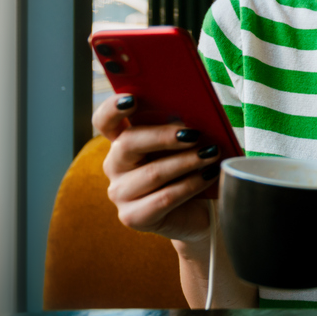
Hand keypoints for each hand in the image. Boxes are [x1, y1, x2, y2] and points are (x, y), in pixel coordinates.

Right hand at [93, 94, 225, 242]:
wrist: (197, 213)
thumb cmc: (188, 170)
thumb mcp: (182, 145)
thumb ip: (178, 127)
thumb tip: (191, 115)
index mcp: (120, 141)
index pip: (104, 120)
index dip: (113, 108)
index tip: (133, 99)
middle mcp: (114, 166)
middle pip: (127, 143)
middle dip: (163, 136)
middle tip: (193, 133)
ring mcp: (120, 193)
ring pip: (152, 173)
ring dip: (187, 161)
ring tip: (212, 153)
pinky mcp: (132, 217)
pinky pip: (164, 198)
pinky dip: (191, 185)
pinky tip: (209, 175)